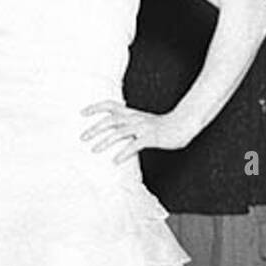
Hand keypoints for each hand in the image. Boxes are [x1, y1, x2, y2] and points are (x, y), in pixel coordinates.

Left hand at [79, 101, 193, 163]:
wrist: (183, 124)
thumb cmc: (162, 125)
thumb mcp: (143, 120)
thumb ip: (128, 122)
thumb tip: (113, 129)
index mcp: (132, 113)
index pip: (110, 105)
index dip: (96, 107)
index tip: (82, 112)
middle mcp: (135, 118)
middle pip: (111, 120)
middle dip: (95, 128)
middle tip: (82, 137)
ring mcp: (143, 127)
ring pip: (120, 132)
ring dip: (105, 141)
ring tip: (94, 149)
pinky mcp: (151, 137)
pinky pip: (135, 145)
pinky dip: (124, 152)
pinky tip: (116, 160)